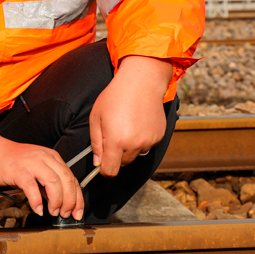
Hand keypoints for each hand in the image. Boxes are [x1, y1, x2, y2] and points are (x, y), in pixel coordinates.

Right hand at [0, 121, 82, 218]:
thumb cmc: (13, 162)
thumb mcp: (37, 167)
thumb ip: (49, 181)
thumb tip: (61, 200)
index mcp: (51, 157)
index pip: (72, 178)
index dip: (77, 198)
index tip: (77, 211)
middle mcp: (44, 158)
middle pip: (66, 180)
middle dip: (70, 200)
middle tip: (65, 213)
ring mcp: (31, 163)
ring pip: (53, 182)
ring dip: (56, 200)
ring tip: (53, 211)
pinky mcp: (17, 170)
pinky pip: (31, 187)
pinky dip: (36, 200)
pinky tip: (37, 209)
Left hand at [89, 55, 172, 177]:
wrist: (141, 82)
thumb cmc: (115, 96)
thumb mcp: (96, 117)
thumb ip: (95, 142)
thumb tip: (97, 163)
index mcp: (116, 141)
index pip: (110, 171)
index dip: (104, 169)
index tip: (102, 163)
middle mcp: (134, 144)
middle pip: (123, 164)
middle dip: (116, 155)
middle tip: (113, 135)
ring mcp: (149, 141)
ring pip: (135, 155)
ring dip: (129, 147)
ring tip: (126, 125)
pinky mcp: (159, 136)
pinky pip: (147, 145)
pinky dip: (141, 139)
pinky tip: (138, 122)